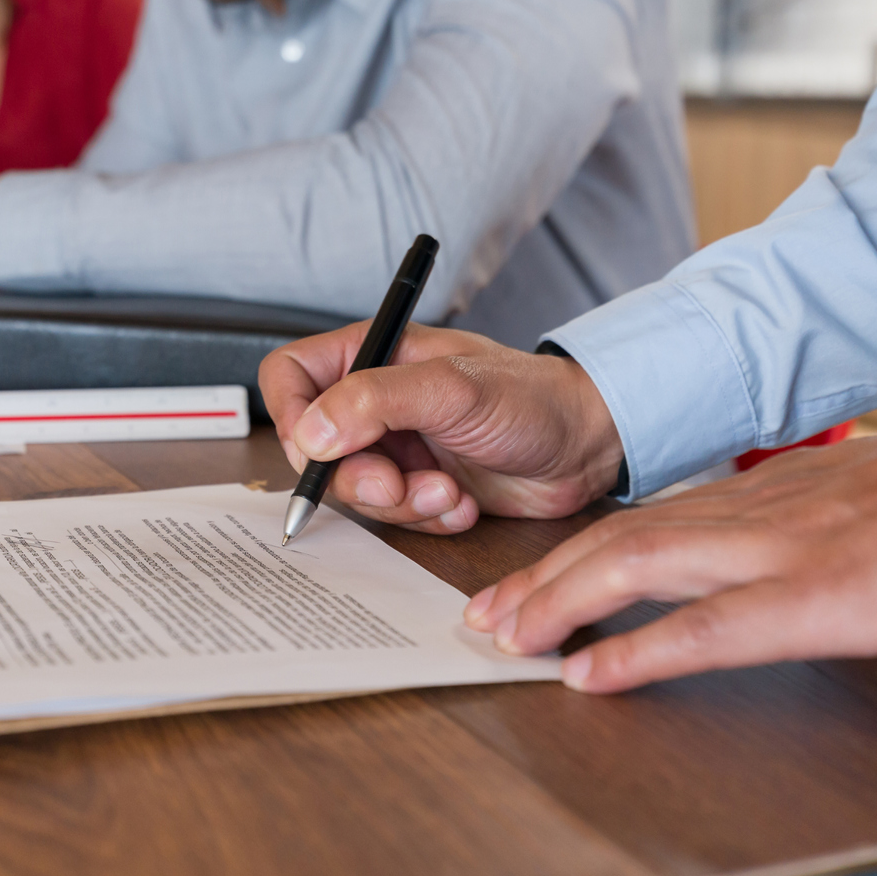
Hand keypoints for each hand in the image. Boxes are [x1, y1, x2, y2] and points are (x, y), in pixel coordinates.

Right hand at [259, 325, 623, 534]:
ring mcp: (395, 445)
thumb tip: (309, 432)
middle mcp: (374, 400)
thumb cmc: (530, 396)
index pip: (289, 376)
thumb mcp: (451, 389)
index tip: (314, 450)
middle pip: (314, 448)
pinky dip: (426, 519)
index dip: (288, 415)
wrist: (588, 446)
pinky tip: (463, 503)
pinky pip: (393, 518)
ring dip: (399, 504)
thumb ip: (374, 402)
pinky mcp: (419, 485)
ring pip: (354, 490)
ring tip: (447, 493)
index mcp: (370, 356)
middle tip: (395, 485)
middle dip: (355, 478)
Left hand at [465, 399, 876, 692]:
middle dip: (544, 579)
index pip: (658, 517)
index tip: (537, 582)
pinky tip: (589, 676)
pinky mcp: (819, 597)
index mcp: (781, 489)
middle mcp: (763, 507)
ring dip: (559, 604)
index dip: (586, 551)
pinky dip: (635, 651)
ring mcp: (784, 548)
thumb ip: (833, 527)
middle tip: (487, 616)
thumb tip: (815, 560)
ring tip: (504, 638)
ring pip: (637, 566)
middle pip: (622, 537)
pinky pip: (704, 629)